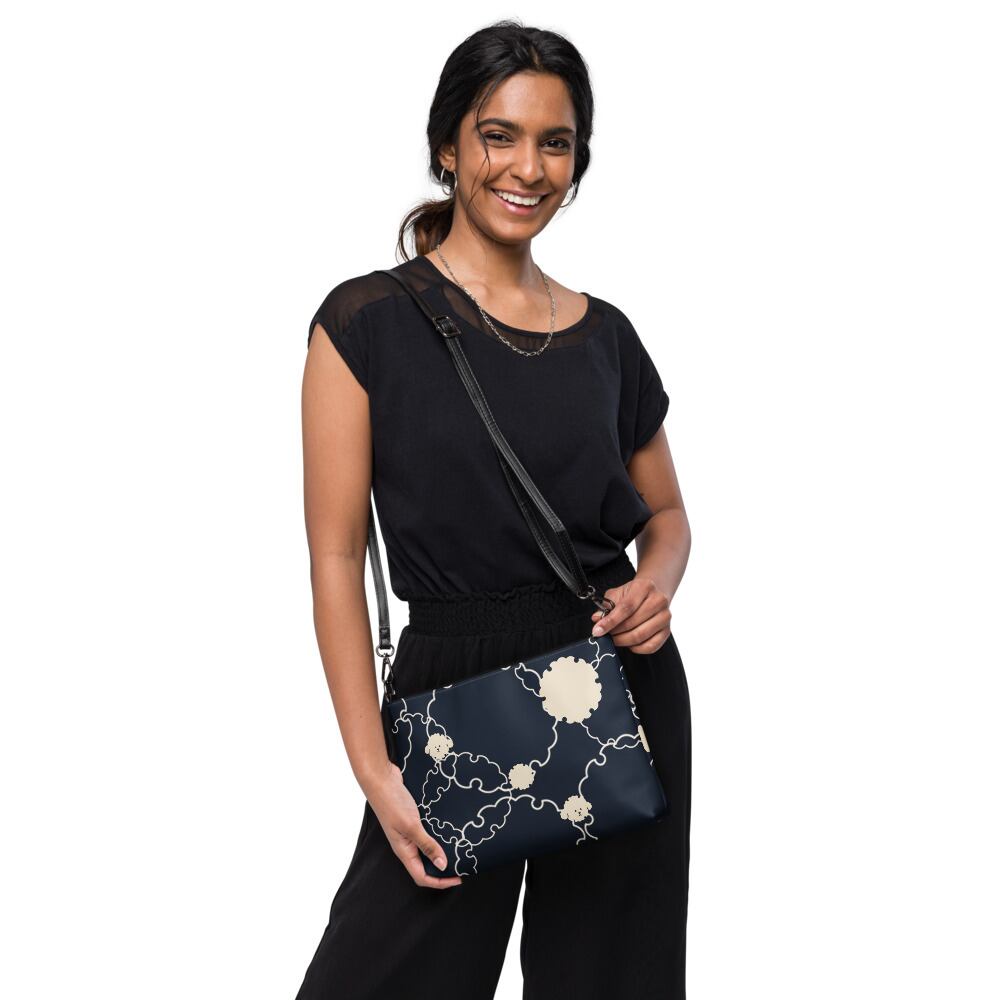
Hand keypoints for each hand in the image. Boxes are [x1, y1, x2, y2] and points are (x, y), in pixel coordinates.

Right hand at [362, 759, 462, 888]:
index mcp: (404, 851)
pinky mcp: (412, 819)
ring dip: (442, 851)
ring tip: (459, 848)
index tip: (459, 878)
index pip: (422, 877)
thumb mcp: (411, 826)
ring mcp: (409, 832)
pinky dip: (438, 835)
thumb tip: (443, 865)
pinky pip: (427, 833)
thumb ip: (427, 845)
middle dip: (443, 869)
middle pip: (426, 866)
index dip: (440, 882)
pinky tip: (449, 829)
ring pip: (427, 849)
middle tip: (463, 863)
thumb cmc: (391, 802)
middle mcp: (406, 844)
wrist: (381, 778)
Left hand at [590, 575, 671, 653]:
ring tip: (615, 638)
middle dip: (615, 632)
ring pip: (641, 636)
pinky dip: (636, 648)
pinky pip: (650, 646)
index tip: (597, 630)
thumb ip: (606, 606)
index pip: (626, 607)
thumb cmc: (633, 594)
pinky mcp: (667, 631)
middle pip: (633, 623)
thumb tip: (597, 619)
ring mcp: (665, 616)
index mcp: (645, 587)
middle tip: (605, 634)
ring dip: (623, 641)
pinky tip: (628, 642)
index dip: (610, 621)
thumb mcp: (618, 593)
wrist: (654, 594)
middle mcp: (659, 600)